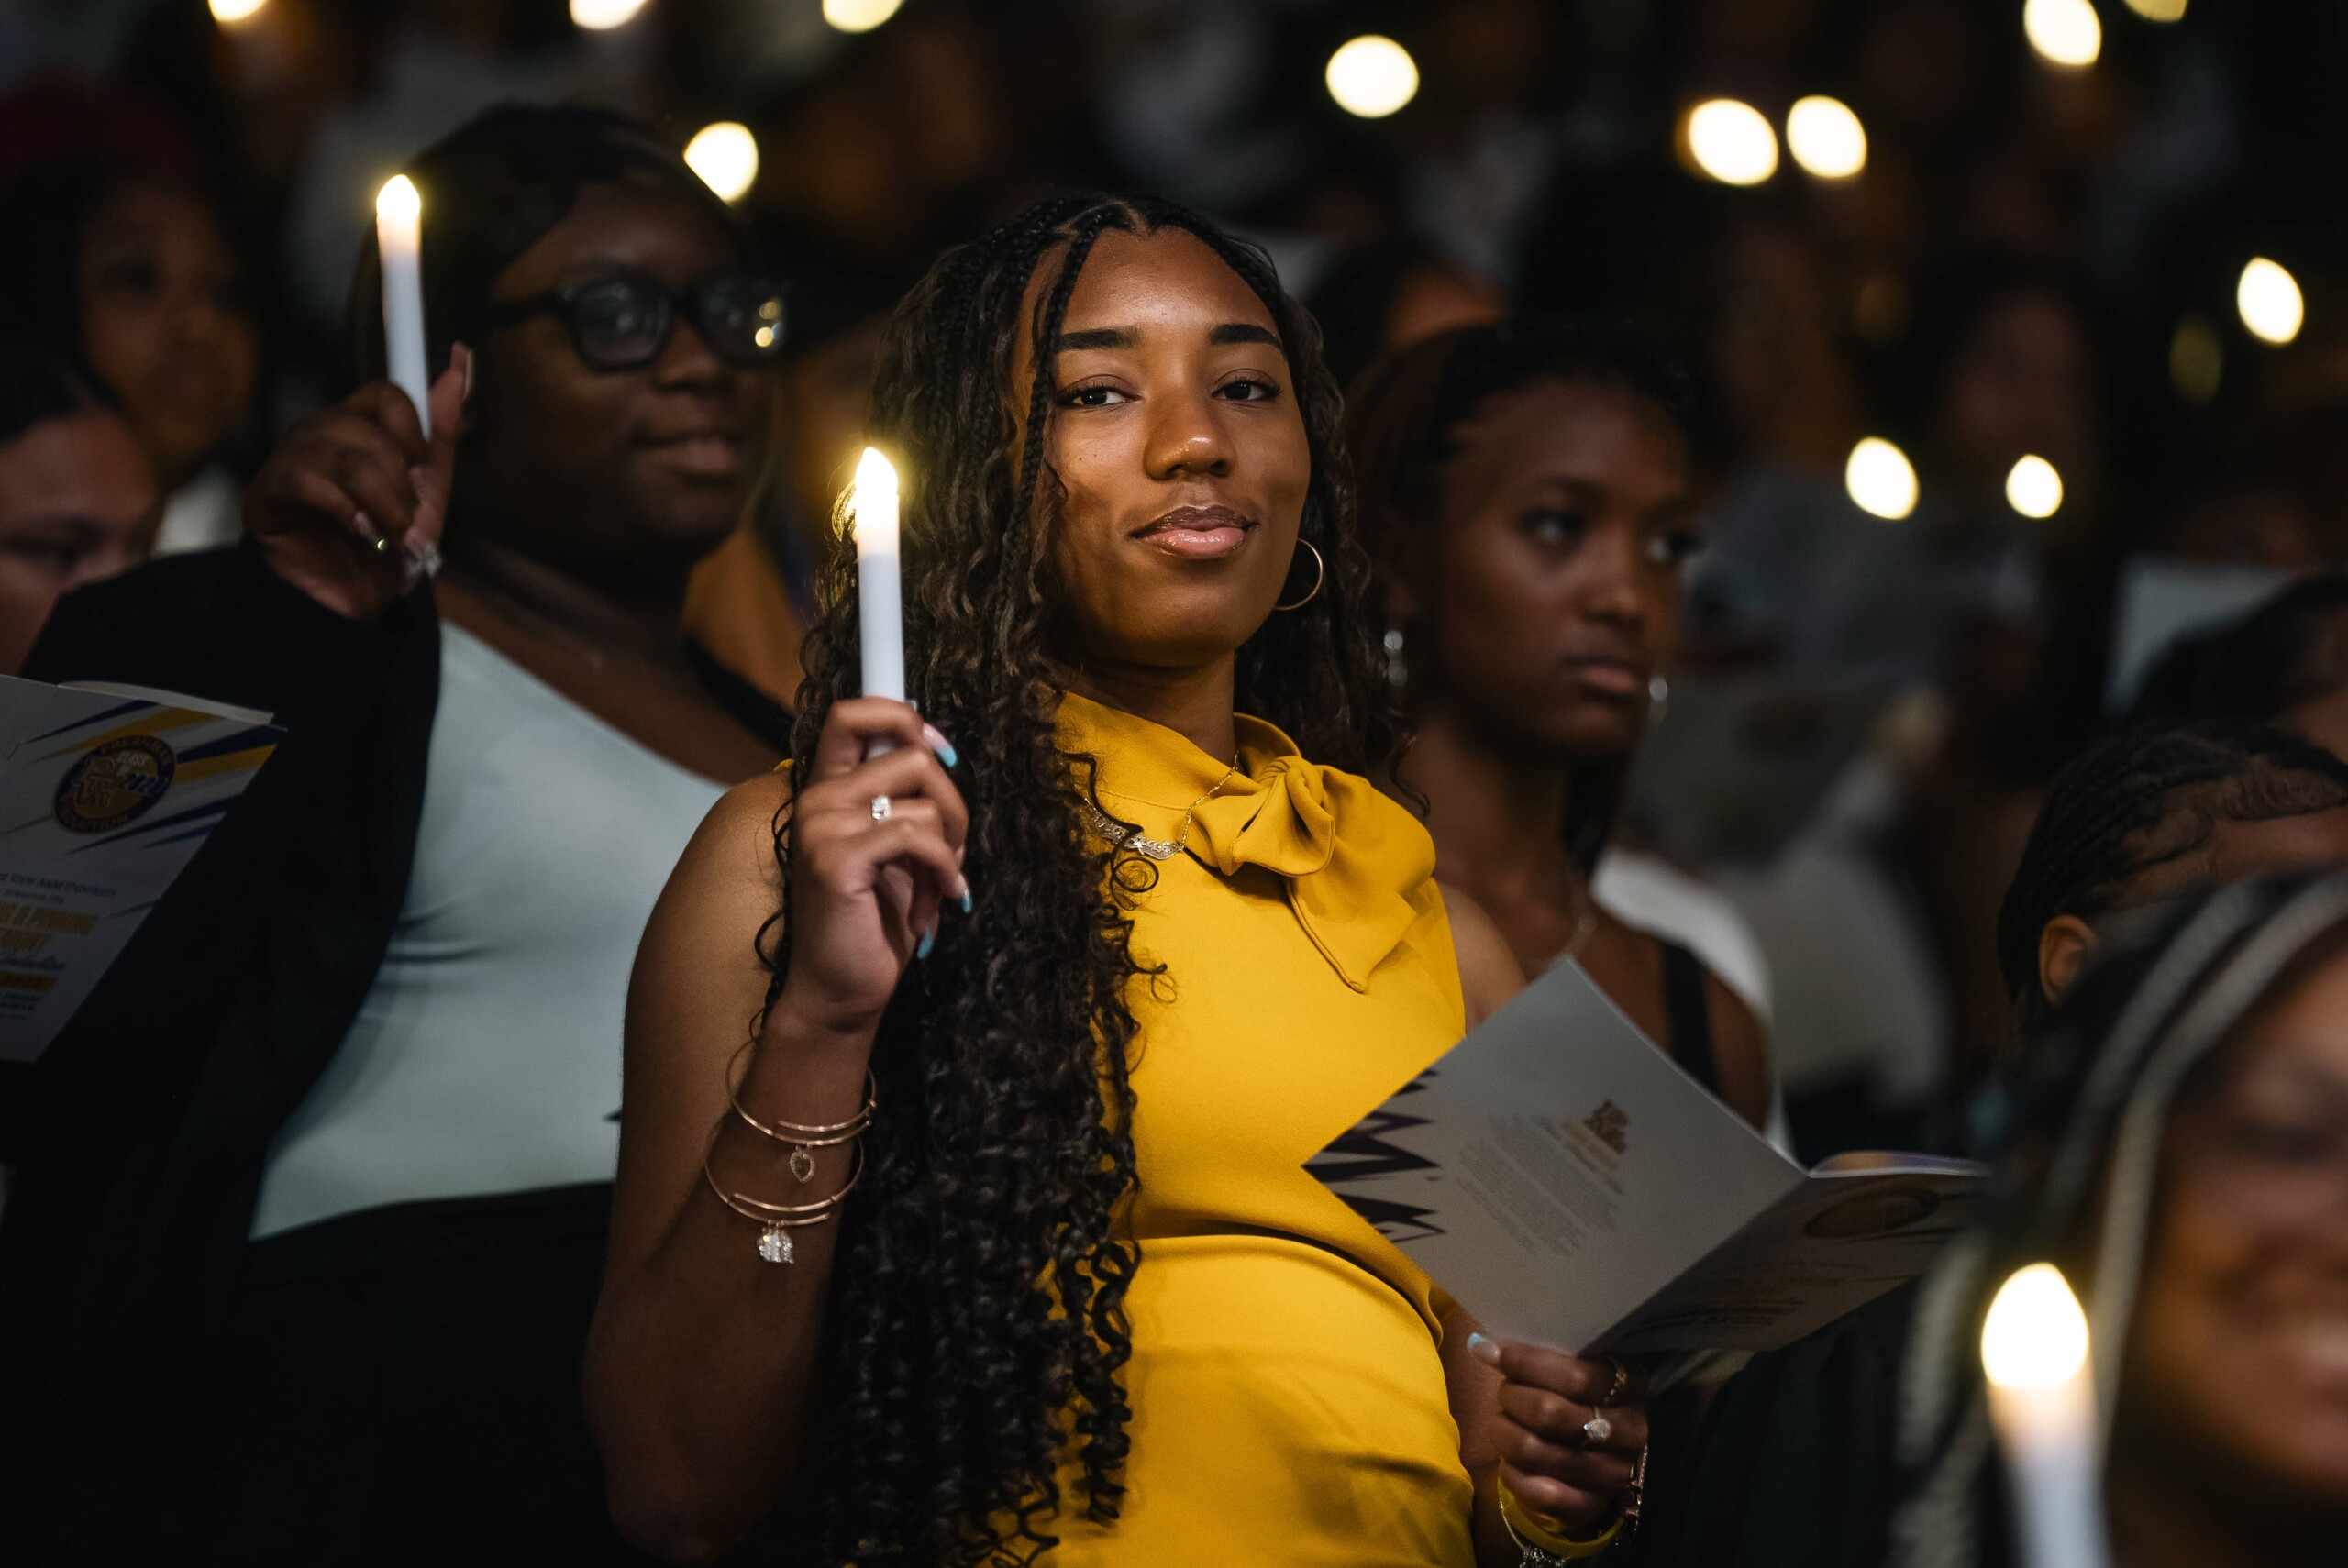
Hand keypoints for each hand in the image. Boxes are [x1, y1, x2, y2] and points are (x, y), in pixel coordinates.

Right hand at [245, 347, 470, 621]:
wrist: (345, 606)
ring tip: (383, 533)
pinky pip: (307, 479)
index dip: (414, 431)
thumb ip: (441, 435)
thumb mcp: (427, 494)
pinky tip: (352, 530)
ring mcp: (289, 459)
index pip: (387, 395)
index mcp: (357, 428)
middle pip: (370, 426)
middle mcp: (320, 433)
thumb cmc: (383, 548)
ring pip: (346, 455)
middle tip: (403, 520)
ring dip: (381, 503)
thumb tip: (459, 363)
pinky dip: (343, 510)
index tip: (421, 469)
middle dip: (402, 482)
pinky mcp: (266, 491)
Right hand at [776, 699, 967, 1042]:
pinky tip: (939, 901)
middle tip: (951, 852)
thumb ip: (903, 801)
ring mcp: (821, 826)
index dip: (903, 715)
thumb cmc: (873, 922)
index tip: (941, 751)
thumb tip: (940, 752)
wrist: (842, 991)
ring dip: (949, 848)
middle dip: (953, 803)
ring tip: (936, 889)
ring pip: (923, 796)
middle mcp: (817, 798)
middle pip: (911, 753)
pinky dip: (944, 868)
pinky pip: (917, 835)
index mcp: (828, 789)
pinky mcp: (837, 858)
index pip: (851, 713)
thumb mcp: (895, 850)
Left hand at [1473, 1337, 1647, 1534]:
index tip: (1492, 1351)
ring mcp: (1613, 1472)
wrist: (1594, 1459)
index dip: (1526, 1362)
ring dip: (1505, 1433)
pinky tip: (1509, 1461)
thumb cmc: (1573, 1397)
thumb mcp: (1571, 1368)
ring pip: (1536, 1451)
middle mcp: (1630, 1430)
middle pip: (1550, 1413)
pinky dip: (1512, 1474)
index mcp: (1629, 1384)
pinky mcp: (1592, 1505)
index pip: (1576, 1375)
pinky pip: (1538, 1492)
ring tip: (1502, 1424)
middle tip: (1505, 1393)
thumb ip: (1536, 1357)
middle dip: (1513, 1398)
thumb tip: (1482, 1345)